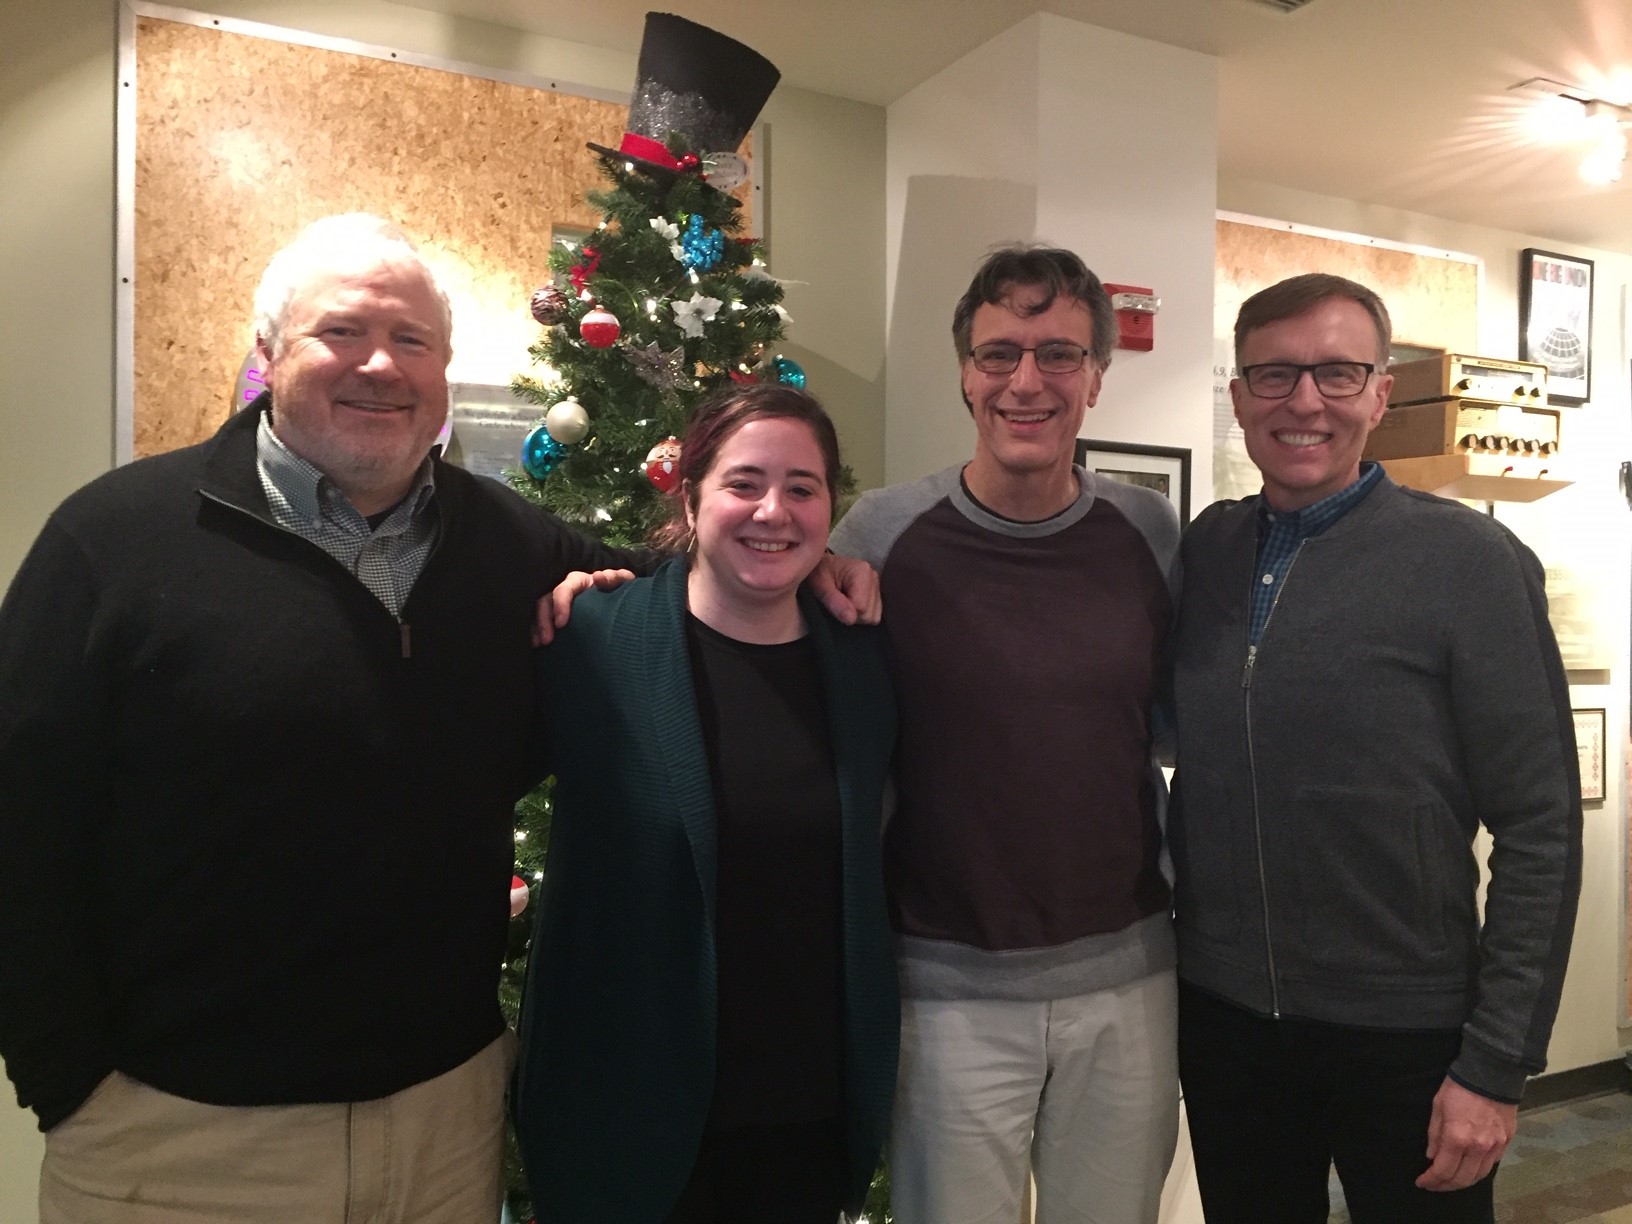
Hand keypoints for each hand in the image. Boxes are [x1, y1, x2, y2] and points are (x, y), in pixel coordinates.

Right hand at [532, 569, 635, 644]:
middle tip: (547, 640)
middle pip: (545, 602)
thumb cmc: (619, 590)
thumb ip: (614, 578)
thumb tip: (598, 577)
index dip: (559, 604)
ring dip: (536, 628)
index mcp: (577, 582)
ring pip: (539, 612)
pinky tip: (537, 646)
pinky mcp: (556, 617)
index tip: (561, 624)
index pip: (563, 590)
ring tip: (539, 644)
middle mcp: (564, 591)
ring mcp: (558, 604)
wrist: (618, 604)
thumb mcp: (622, 581)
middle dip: (543, 620)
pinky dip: (536, 633)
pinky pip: (540, 622)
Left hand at [805, 552, 881, 625]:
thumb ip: (833, 601)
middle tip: (836, 602)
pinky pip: (874, 616)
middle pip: (869, 614)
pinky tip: (850, 606)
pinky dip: (861, 616)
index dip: (845, 611)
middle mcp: (874, 578)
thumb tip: (851, 619)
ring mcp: (877, 587)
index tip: (832, 602)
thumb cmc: (816, 573)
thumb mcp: (819, 586)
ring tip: (842, 603)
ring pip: (873, 617)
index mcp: (862, 572)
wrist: (819, 567)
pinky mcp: (877, 595)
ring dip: (856, 616)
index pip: (861, 607)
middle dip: (851, 614)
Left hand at [1416, 1077, 1515, 1191]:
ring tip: (1450, 1181)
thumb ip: (1435, 1134)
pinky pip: (1491, 1164)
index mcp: (1458, 1138)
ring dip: (1463, 1182)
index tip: (1421, 1182)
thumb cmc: (1458, 1087)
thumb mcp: (1438, 1106)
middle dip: (1445, 1186)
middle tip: (1434, 1185)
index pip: (1443, 1170)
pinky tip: (1468, 1168)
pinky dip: (1478, 1171)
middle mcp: (1478, 1147)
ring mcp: (1495, 1146)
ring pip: (1479, 1176)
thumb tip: (1432, 1156)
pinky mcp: (1506, 1142)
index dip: (1431, 1180)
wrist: (1492, 1074)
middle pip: (1462, 1179)